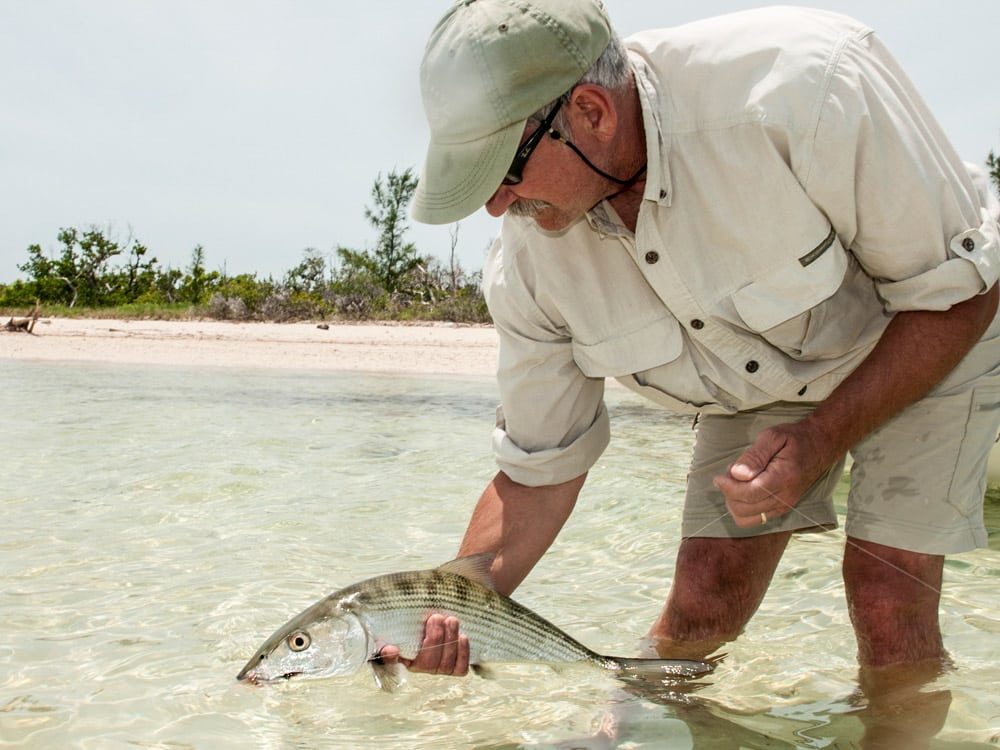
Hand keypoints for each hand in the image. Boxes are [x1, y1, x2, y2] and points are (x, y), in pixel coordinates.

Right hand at [377, 614, 469, 675]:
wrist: (435, 624)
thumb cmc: (416, 625)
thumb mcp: (401, 626)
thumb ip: (391, 636)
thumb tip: (390, 650)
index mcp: (401, 656)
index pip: (392, 662)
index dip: (391, 658)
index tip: (391, 649)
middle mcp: (419, 667)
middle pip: (428, 662)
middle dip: (434, 638)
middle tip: (436, 617)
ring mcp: (438, 670)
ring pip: (446, 664)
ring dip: (450, 639)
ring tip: (451, 620)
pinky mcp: (455, 669)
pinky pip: (460, 668)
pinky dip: (463, 652)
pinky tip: (462, 637)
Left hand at [713, 420, 831, 527]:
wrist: (820, 446)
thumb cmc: (794, 438)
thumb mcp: (772, 437)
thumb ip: (754, 456)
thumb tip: (737, 474)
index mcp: (783, 478)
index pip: (749, 494)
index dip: (728, 487)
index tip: (719, 476)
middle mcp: (785, 497)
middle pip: (744, 509)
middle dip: (729, 493)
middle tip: (730, 474)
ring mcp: (784, 506)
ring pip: (747, 519)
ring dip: (734, 503)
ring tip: (737, 482)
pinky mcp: (781, 509)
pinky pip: (755, 519)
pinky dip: (742, 508)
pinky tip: (744, 489)